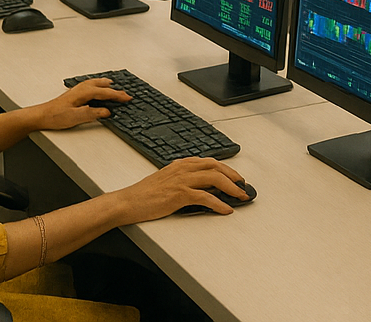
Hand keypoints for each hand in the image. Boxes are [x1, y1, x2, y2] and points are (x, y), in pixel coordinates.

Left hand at [33, 77, 130, 130]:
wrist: (40, 116)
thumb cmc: (55, 116)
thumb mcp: (76, 118)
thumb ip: (93, 114)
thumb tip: (107, 111)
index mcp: (84, 92)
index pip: (106, 93)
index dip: (118, 96)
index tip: (128, 98)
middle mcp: (82, 88)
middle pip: (103, 86)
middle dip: (115, 90)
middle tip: (126, 95)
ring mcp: (77, 90)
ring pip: (96, 83)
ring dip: (107, 86)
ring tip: (114, 86)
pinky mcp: (74, 94)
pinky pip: (91, 85)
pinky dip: (99, 85)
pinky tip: (97, 88)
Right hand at [113, 157, 248, 222]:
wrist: (127, 202)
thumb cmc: (144, 194)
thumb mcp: (166, 180)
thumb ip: (183, 179)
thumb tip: (203, 187)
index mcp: (181, 164)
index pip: (210, 162)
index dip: (226, 169)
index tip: (236, 177)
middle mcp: (183, 169)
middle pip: (216, 167)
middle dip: (233, 176)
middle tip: (243, 186)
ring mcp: (182, 181)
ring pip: (215, 179)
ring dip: (231, 188)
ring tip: (240, 196)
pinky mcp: (179, 195)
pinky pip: (205, 198)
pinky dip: (219, 203)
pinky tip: (226, 209)